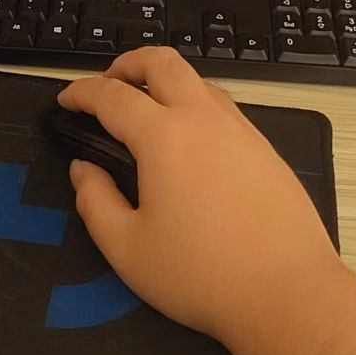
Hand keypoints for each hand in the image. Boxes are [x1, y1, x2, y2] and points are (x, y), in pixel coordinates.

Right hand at [58, 48, 339, 353]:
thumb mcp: (128, 250)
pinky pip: (222, 106)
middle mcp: (203, 118)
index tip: (66, 100)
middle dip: (127, 63)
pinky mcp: (265, 148)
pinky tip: (192, 141)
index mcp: (164, 136)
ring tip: (149, 110)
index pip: (112, 96)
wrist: (288, 292)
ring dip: (165, 81)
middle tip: (108, 84)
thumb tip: (83, 170)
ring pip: (197, 79)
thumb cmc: (202, 275)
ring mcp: (241, 129)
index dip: (82, 92)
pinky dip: (195, 104)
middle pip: (161, 61)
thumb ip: (95, 202)